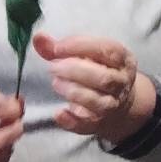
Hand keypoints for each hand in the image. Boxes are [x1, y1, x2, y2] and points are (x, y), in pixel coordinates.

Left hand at [33, 34, 154, 143]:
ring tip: (56, 83)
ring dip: (73, 91)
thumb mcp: (86, 56)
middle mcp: (121, 83)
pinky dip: (71, 120)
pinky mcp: (99, 123)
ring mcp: (112, 104)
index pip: (107, 50)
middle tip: (53, 67)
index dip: (81, 46)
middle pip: (103, 78)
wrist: (118, 104)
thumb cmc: (97, 71)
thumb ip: (60, 47)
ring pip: (97, 100)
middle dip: (75, 71)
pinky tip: (59, 113)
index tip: (58, 47)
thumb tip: (38, 37)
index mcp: (122, 60)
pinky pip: (86, 124)